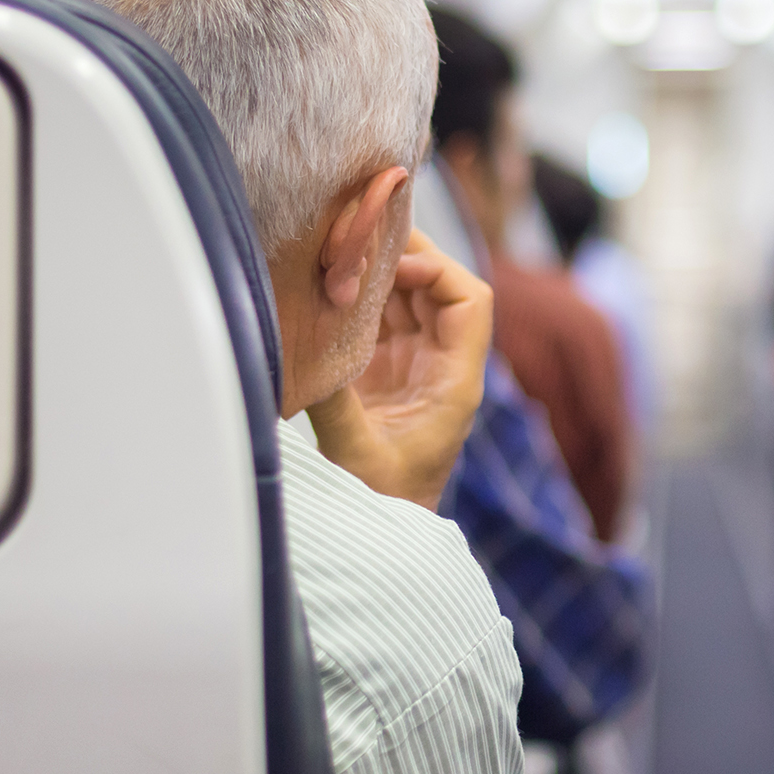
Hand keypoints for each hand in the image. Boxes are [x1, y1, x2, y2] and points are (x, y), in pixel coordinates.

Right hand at [306, 232, 491, 508]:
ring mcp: (413, 365)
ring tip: (337, 250)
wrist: (379, 537)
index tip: (392, 267)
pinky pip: (378, 318)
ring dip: (377, 272)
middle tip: (357, 235)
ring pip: (407, 297)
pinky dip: (358, 296)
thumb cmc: (381, 506)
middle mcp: (441, 365)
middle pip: (438, 288)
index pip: (471, 302)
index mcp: (455, 383)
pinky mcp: (383, 371)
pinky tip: (328, 282)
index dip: (438, 271)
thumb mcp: (356, 455)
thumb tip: (303, 348)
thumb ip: (334, 403)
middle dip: (404, 256)